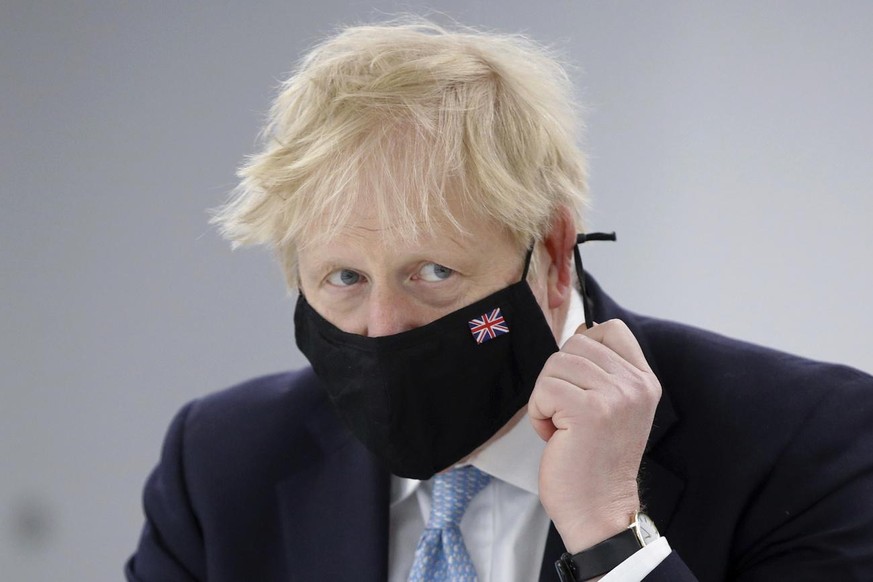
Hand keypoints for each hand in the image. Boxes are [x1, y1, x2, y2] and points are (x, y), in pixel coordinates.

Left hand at [528, 319, 660, 552]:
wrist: (598, 510)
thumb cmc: (596, 461)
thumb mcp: (613, 407)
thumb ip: (601, 370)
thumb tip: (579, 329)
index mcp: (644, 381)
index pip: (611, 329)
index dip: (584, 347)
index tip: (578, 383)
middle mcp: (635, 385)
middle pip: (576, 344)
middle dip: (558, 377)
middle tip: (567, 412)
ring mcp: (614, 396)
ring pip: (556, 364)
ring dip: (546, 397)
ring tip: (563, 427)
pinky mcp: (588, 411)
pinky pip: (544, 389)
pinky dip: (538, 414)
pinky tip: (555, 436)